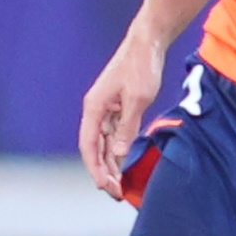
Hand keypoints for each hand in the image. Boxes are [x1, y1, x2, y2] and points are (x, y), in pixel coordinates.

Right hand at [78, 31, 166, 190]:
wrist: (147, 41)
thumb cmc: (141, 66)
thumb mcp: (137, 98)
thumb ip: (127, 127)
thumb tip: (118, 154)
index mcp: (95, 107)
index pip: (88, 145)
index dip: (94, 168)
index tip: (104, 186)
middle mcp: (96, 109)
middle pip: (94, 147)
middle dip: (102, 171)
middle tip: (116, 193)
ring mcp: (106, 108)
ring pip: (104, 143)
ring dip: (110, 163)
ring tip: (120, 184)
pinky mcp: (118, 107)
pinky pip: (114, 135)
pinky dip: (118, 151)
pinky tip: (124, 164)